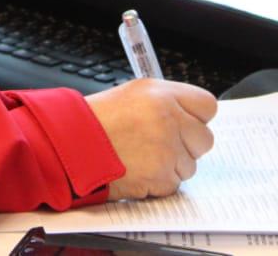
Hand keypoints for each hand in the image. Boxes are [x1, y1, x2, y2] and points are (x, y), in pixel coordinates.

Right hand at [85, 78, 216, 199]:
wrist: (70, 145)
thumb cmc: (97, 120)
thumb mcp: (134, 94)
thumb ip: (168, 101)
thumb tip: (191, 114)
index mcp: (162, 95)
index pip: (207, 106)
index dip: (196, 116)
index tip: (188, 122)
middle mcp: (169, 120)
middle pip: (205, 139)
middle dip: (188, 144)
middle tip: (163, 143)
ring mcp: (167, 151)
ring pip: (190, 164)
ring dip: (172, 165)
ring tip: (143, 155)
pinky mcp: (161, 177)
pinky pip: (174, 183)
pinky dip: (159, 181)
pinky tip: (138, 169)